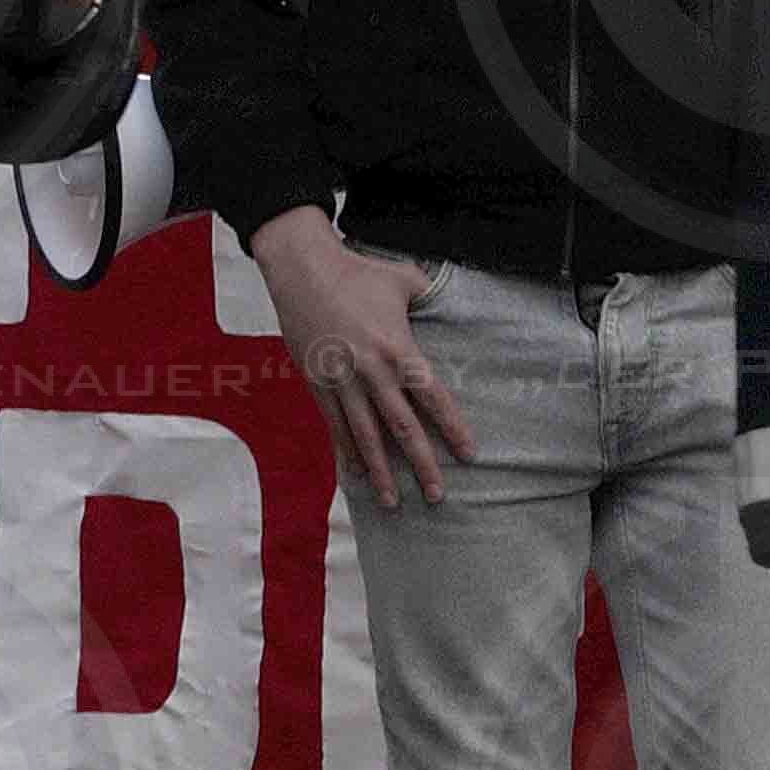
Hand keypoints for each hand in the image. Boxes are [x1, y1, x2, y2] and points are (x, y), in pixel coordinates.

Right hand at [245, 209, 476, 506]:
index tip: (469, 455)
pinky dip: (346, 450)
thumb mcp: (404, 279)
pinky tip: (357, 473)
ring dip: (381, 470)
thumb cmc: (357, 270)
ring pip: (365, 434)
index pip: (433, 397)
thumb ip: (430, 296)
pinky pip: (334, 423)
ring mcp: (341, 379)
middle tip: (437, 495)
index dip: (452, 428)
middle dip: (421, 464)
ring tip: (394, 501)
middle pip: (402, 427)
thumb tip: (452, 302)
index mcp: (398, 349)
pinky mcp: (316, 380)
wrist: (301, 268)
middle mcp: (371, 370)